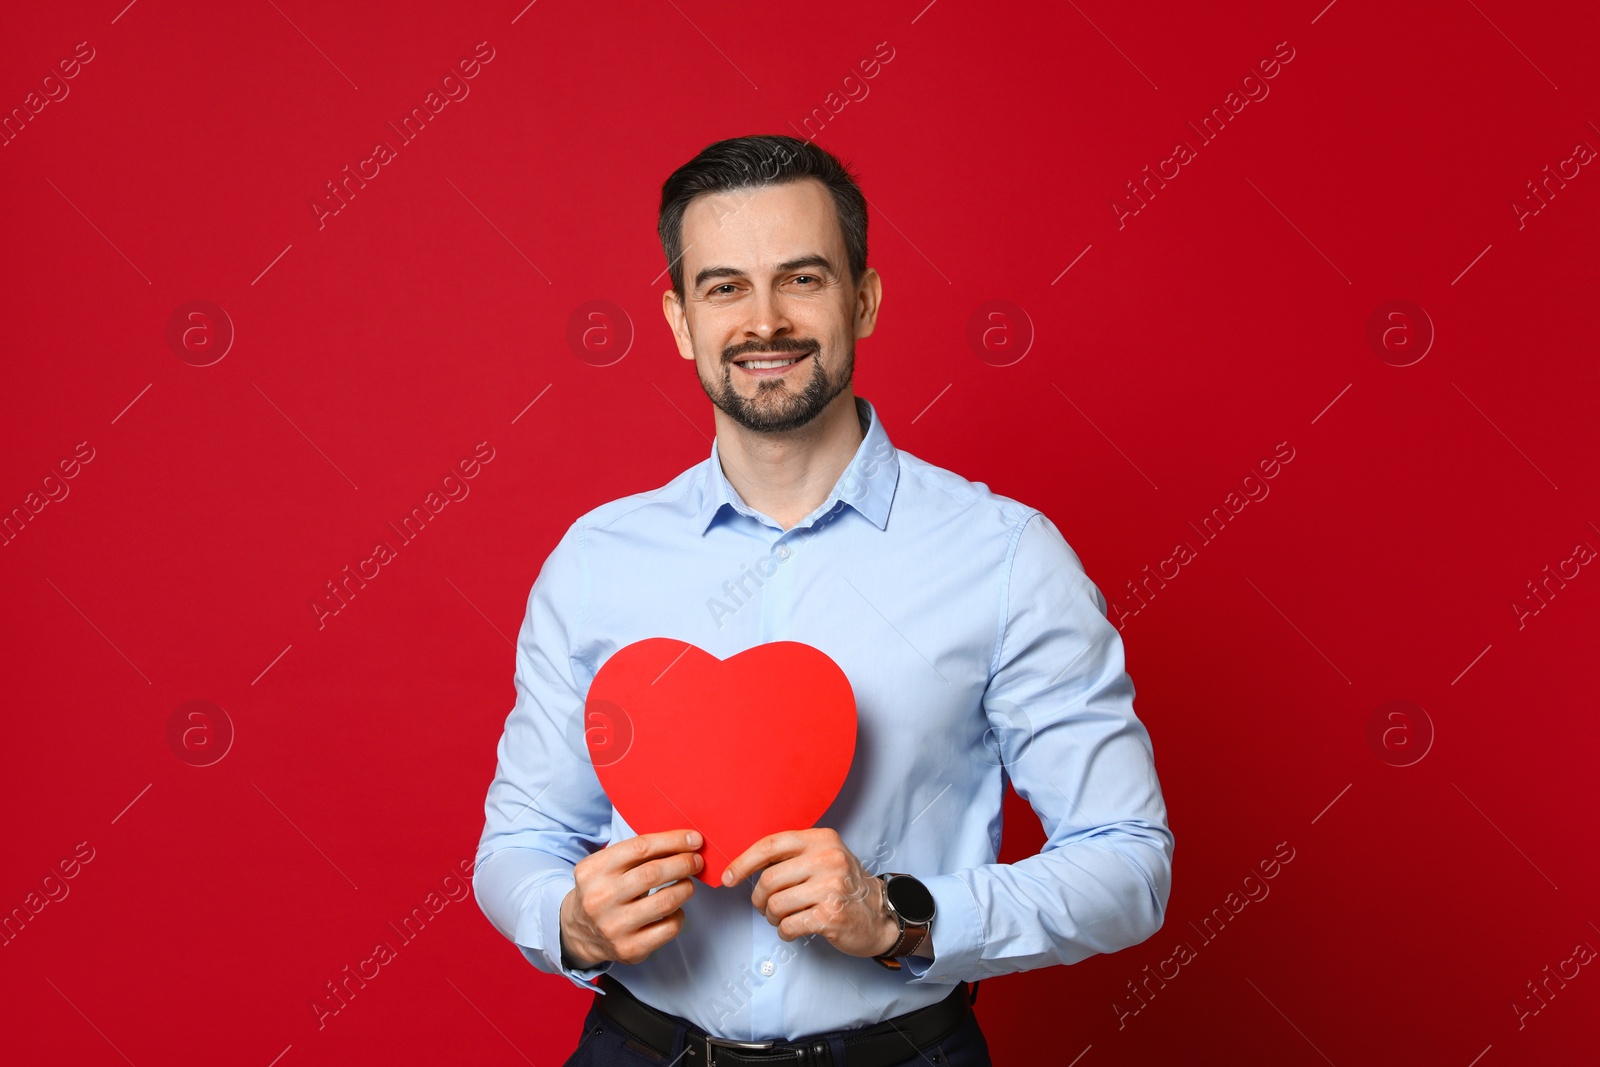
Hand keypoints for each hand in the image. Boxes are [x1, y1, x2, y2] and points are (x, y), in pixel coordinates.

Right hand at [559, 829, 703, 967]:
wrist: (580, 932)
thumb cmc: (603, 890)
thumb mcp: (606, 866)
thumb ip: (638, 853)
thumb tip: (683, 842)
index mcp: (593, 871)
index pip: (640, 848)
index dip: (672, 841)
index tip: (694, 839)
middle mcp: (600, 899)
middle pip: (653, 874)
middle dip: (683, 863)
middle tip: (697, 861)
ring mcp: (614, 927)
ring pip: (665, 902)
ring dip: (685, 888)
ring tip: (688, 884)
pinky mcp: (629, 949)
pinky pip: (668, 929)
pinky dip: (679, 915)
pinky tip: (675, 910)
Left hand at [722, 828, 898, 957]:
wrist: (880, 914)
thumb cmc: (843, 886)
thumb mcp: (824, 858)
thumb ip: (792, 856)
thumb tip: (745, 864)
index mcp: (822, 839)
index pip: (771, 845)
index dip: (743, 862)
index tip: (728, 878)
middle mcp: (828, 859)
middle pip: (769, 880)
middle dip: (758, 898)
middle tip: (763, 906)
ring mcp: (832, 887)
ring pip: (775, 905)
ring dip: (771, 917)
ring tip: (781, 918)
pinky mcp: (831, 915)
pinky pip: (788, 925)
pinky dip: (784, 931)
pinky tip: (793, 929)